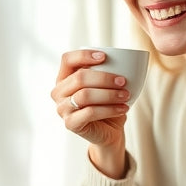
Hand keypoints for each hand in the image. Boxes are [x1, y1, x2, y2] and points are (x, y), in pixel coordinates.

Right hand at [51, 50, 131, 177]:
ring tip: (126, 95)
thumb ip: (109, 72)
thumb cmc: (108, 104)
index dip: (84, 55)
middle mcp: (59, 92)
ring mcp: (62, 108)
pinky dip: (110, 109)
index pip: (67, 59)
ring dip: (109, 94)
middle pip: (79, 77)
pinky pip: (90, 112)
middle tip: (124, 81)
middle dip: (104, 78)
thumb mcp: (108, 85)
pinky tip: (124, 108)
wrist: (110, 130)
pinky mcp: (70, 124)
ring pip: (84, 95)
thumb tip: (127, 61)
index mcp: (65, 77)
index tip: (105, 57)